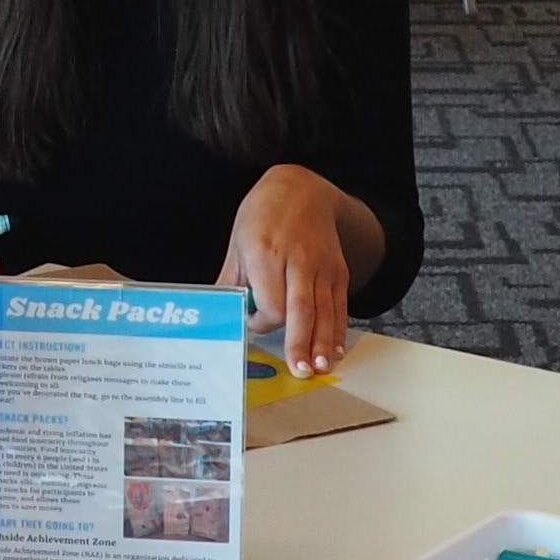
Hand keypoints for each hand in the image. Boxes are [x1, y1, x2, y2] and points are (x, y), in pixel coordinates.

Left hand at [221, 168, 358, 380]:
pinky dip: (337, 331)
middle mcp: (298, 260)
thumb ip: (231, 282)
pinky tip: (334, 351)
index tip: (254, 323)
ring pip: (324, 311)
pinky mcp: (338, 272)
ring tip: (319, 368)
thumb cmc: (263, 216)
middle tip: (299, 370)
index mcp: (266, 253)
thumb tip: (220, 315)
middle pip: (301, 308)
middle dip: (300, 342)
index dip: (262, 321)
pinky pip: (339, 306)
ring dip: (323, 343)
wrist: (302, 190)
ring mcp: (322, 266)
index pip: (270, 301)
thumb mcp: (237, 243)